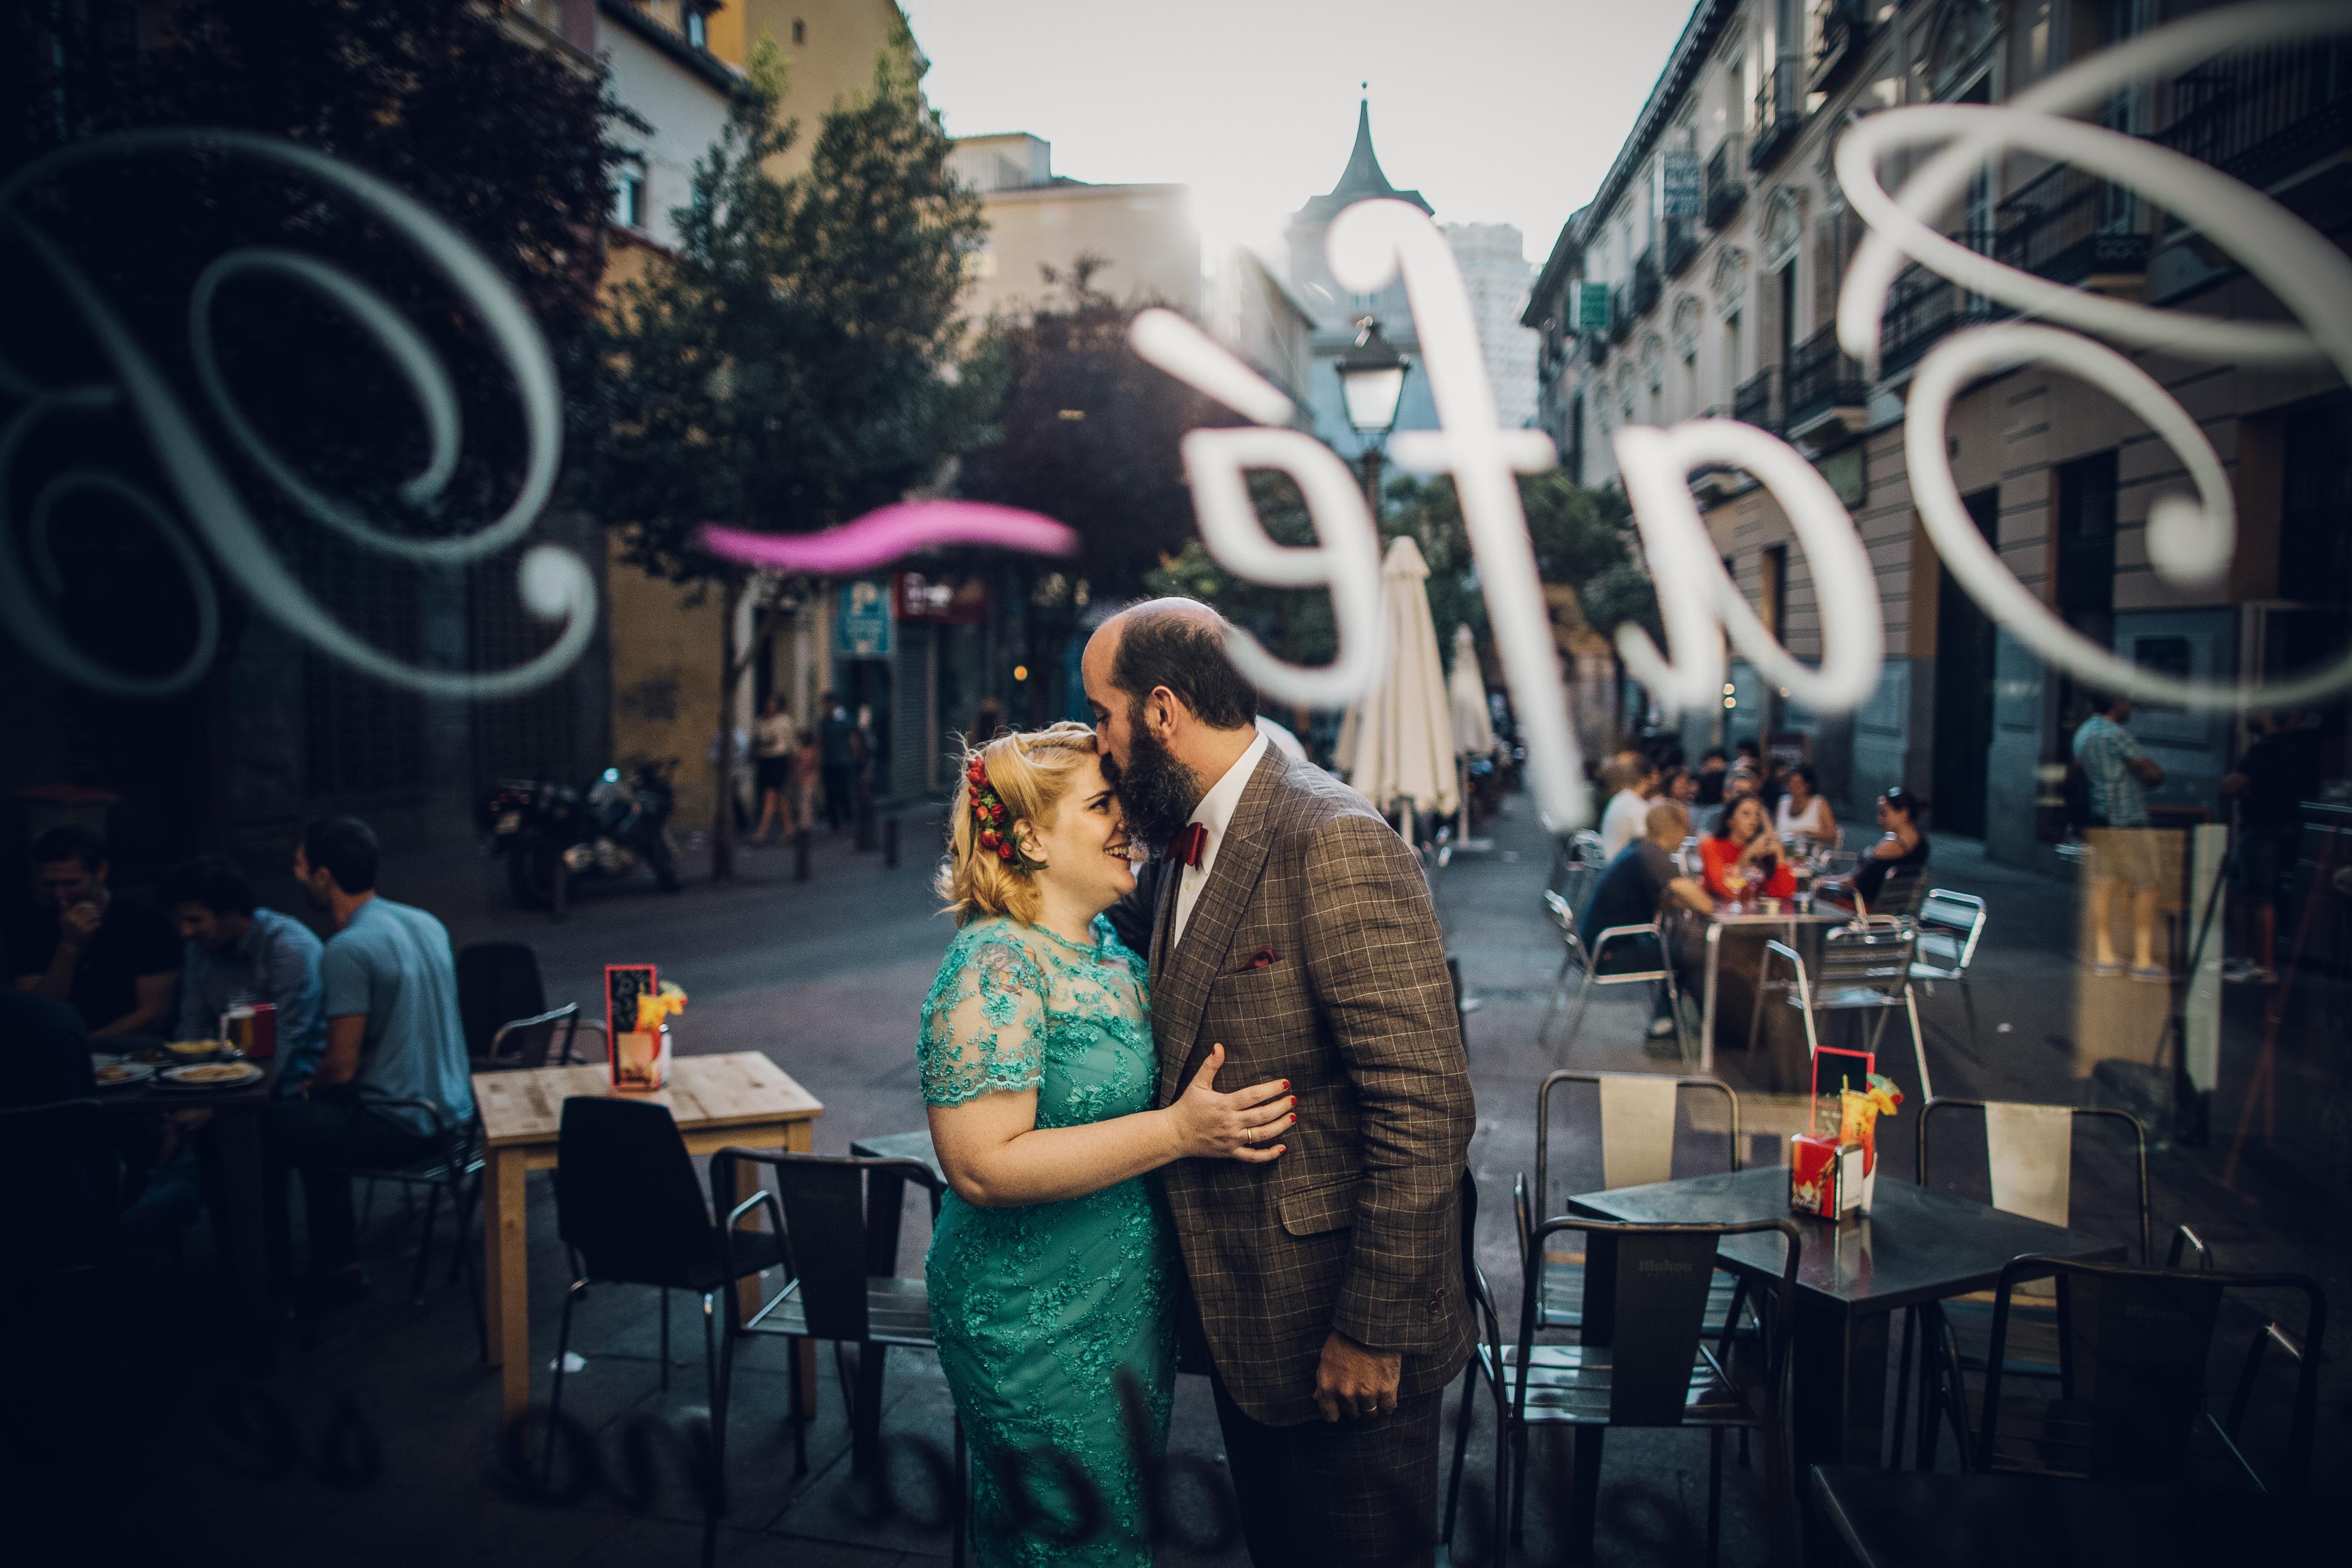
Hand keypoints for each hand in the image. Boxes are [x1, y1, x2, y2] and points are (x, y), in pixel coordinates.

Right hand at [58, 901, 101, 950]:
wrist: (69, 943)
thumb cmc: (66, 930)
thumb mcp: (63, 920)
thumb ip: (63, 909)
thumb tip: (62, 900)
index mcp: (68, 916)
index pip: (80, 906)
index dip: (86, 904)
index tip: (90, 905)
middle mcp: (74, 920)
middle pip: (88, 909)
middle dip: (93, 908)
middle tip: (96, 909)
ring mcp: (80, 926)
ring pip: (93, 915)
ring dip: (96, 915)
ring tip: (97, 915)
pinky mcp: (86, 931)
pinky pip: (95, 924)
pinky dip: (98, 923)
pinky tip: (98, 923)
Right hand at [1166, 1043, 1291, 1161]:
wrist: (1174, 1134)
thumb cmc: (1187, 1106)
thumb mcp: (1197, 1083)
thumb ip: (1210, 1065)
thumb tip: (1219, 1046)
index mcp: (1224, 1104)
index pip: (1253, 1096)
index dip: (1271, 1089)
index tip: (1285, 1084)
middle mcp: (1230, 1123)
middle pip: (1262, 1116)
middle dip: (1281, 1107)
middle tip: (1294, 1100)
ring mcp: (1231, 1140)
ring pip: (1262, 1135)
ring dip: (1280, 1126)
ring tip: (1293, 1117)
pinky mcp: (1230, 1153)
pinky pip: (1252, 1157)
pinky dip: (1268, 1155)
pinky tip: (1282, 1148)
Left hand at [1313, 1330, 1401, 1421]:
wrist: (1370, 1326)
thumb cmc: (1345, 1339)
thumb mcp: (1327, 1358)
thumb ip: (1322, 1382)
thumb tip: (1317, 1398)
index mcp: (1328, 1387)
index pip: (1330, 1415)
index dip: (1336, 1412)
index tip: (1341, 1410)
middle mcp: (1346, 1394)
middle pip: (1352, 1414)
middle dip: (1356, 1405)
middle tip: (1360, 1390)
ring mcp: (1367, 1394)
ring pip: (1370, 1413)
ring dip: (1372, 1405)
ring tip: (1374, 1390)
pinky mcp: (1386, 1390)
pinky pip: (1388, 1408)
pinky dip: (1388, 1403)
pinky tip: (1387, 1393)